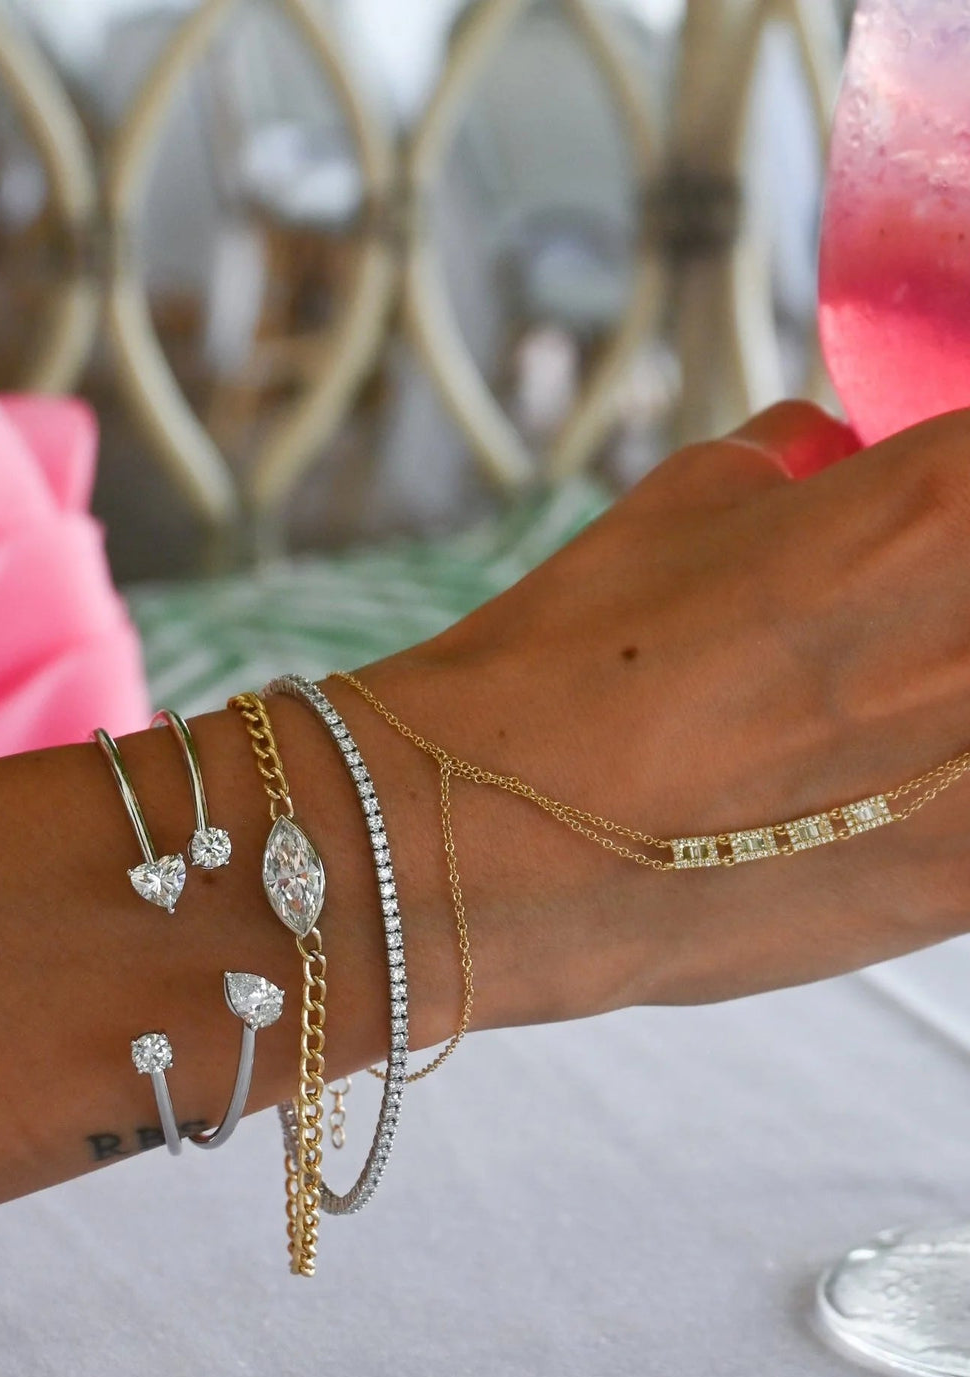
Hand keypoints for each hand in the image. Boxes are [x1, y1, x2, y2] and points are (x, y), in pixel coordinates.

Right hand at [351, 401, 969, 1032]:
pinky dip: (957, 785)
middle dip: (958, 590)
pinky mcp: (960, 894)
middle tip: (916, 609)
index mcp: (936, 505)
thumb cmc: (564, 668)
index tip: (938, 509)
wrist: (486, 847)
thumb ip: (793, 465)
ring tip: (893, 693)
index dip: (967, 487)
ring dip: (952, 687)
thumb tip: (833, 451)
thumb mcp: (679, 509)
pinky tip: (899, 782)